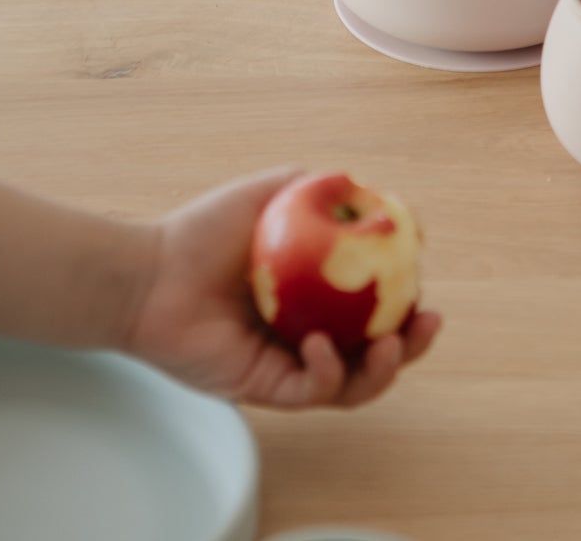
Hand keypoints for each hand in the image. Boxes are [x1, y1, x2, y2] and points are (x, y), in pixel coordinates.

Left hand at [123, 168, 441, 409]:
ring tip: (391, 344)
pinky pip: (311, 392)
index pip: (376, 300)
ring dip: (383, 369)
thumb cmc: (203, 231)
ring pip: (353, 383)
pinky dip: (328, 373)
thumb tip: (368, 187)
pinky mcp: (265, 389)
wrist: (151, 274)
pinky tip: (323, 345)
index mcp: (318, 294)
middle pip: (376, 350)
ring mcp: (289, 365)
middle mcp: (309, 333)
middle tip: (428, 321)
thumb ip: (317, 187)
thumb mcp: (270, 193)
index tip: (422, 266)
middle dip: (413, 344)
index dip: (407, 291)